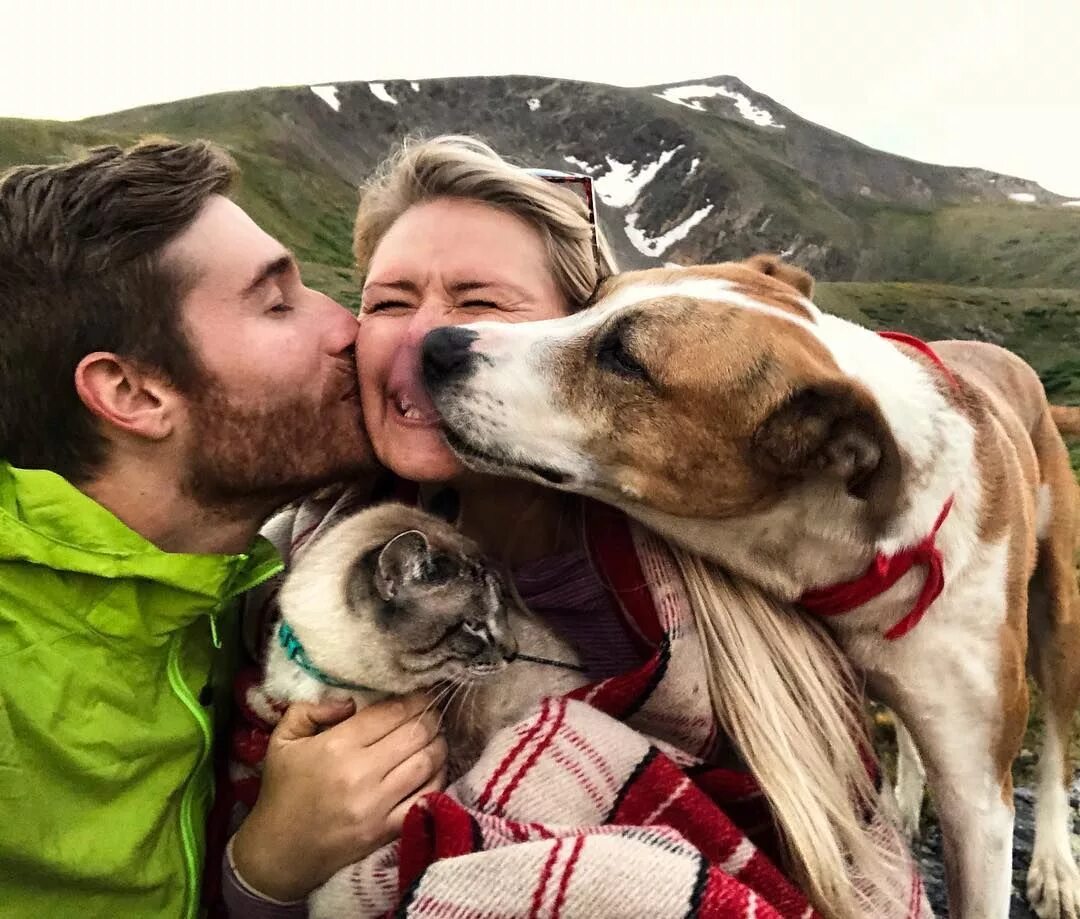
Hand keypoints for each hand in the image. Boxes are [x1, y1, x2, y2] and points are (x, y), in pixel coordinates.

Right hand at [230, 692, 447, 901]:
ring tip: (437, 737)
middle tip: (432, 714)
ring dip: (439, 745)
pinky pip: (427, 797)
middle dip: (430, 719)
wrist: (278, 853)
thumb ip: (310, 709)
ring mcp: (376, 805)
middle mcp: (360, 773)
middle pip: (416, 734)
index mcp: (336, 746)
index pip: (390, 712)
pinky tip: (434, 769)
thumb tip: (350, 700)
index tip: (421, 696)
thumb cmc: (282, 792)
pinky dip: (438, 779)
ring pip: (427, 763)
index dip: (413, 700)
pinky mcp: (386, 830)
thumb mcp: (282, 740)